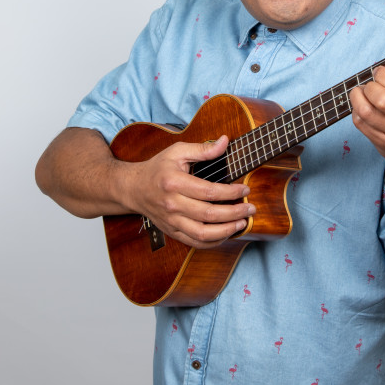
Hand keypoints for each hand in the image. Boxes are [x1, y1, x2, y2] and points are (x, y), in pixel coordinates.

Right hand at [122, 134, 255, 247]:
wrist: (133, 189)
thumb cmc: (158, 168)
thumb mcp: (177, 151)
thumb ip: (202, 149)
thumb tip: (225, 141)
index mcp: (174, 183)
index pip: (208, 192)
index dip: (230, 192)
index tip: (245, 189)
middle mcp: (172, 204)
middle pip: (209, 214)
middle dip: (234, 213)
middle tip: (251, 208)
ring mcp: (171, 221)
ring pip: (202, 233)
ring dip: (226, 231)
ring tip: (242, 223)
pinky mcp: (172, 231)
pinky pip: (195, 242)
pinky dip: (213, 242)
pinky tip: (226, 233)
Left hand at [349, 67, 384, 174]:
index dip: (382, 74)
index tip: (379, 72)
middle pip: (380, 99)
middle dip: (369, 86)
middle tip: (370, 84)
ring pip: (367, 112)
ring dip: (357, 98)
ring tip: (360, 92)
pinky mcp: (384, 143)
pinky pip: (361, 124)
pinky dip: (356, 111)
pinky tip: (361, 106)